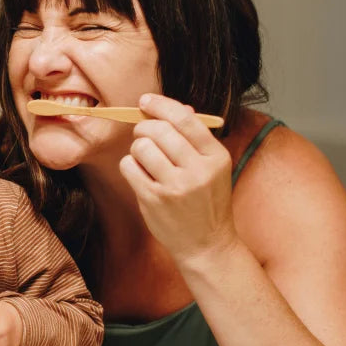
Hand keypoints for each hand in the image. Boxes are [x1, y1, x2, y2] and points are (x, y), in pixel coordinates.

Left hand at [119, 93, 237, 264]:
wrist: (206, 244)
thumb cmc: (207, 201)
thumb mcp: (213, 167)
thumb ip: (196, 137)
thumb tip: (178, 107)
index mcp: (216, 157)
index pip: (185, 119)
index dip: (160, 105)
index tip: (145, 101)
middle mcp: (197, 170)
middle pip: (159, 130)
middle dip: (144, 127)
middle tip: (143, 134)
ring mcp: (175, 187)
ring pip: (141, 147)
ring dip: (137, 148)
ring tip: (146, 159)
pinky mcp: (154, 199)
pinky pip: (129, 166)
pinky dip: (130, 165)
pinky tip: (141, 174)